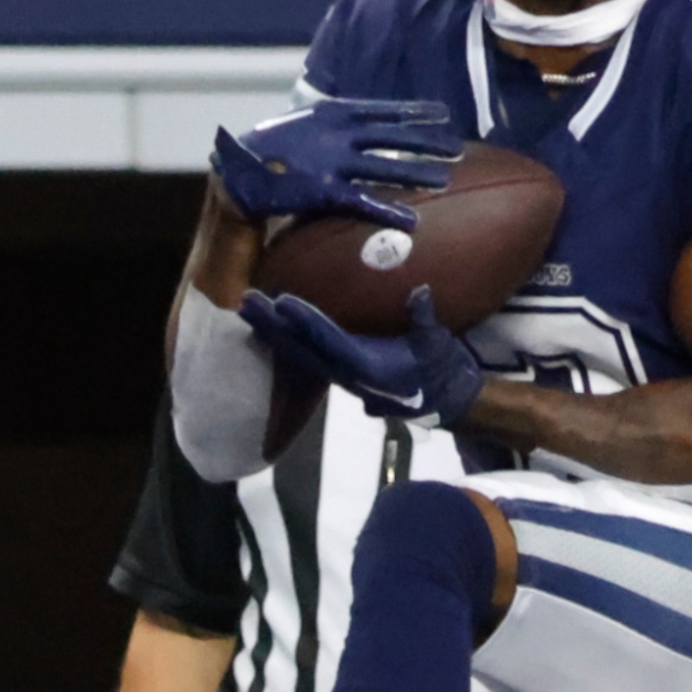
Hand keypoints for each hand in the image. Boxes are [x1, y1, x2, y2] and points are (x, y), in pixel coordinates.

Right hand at [213, 98, 460, 230]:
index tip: (443, 114)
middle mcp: (339, 132)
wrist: (237, 169)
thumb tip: (369, 127)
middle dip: (428, 142)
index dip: (416, 112)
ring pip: (387, 167)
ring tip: (446, 180)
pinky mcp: (323, 190)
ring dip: (418, 173)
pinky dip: (389, 212)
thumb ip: (338, 123)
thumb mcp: (307, 122)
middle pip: (395, 137)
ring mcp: (333, 160)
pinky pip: (364, 201)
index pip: (385, 110)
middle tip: (458, 149)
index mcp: (335, 112)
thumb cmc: (274, 146)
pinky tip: (412, 222)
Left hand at [240, 286, 484, 426]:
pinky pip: (306, 358)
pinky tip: (271, 327)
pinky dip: (286, 342)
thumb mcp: (438, 343)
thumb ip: (425, 319)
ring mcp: (341, 376)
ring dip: (272, 332)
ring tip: (249, 309)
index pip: (330, 341)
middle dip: (273, 325)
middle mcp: (348, 375)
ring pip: (299, 355)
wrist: (445, 399)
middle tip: (246, 300)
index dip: (306, 321)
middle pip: (302, 349)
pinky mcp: (341, 374)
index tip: (282, 301)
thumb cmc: (442, 369)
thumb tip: (420, 292)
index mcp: (369, 367)